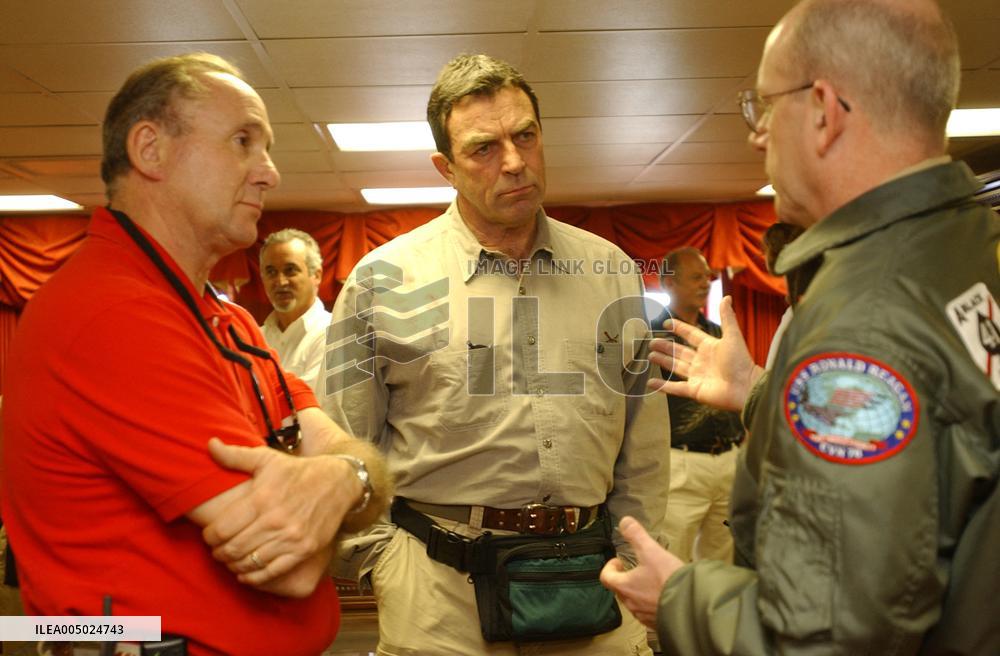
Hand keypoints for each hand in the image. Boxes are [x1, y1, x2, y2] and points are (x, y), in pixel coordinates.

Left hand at [202, 438, 360, 586]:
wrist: (338, 482)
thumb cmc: (297, 471)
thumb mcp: (266, 458)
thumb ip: (235, 455)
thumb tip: (210, 444)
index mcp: (262, 498)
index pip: (222, 529)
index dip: (209, 536)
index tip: (208, 535)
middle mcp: (275, 520)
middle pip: (233, 548)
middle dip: (218, 552)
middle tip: (216, 550)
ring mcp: (291, 537)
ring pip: (250, 562)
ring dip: (233, 565)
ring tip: (230, 559)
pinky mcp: (304, 549)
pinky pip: (271, 572)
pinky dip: (253, 577)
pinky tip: (245, 573)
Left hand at [600, 516, 683, 627]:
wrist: (691, 605)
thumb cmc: (667, 578)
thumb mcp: (651, 551)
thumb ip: (636, 535)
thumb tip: (624, 521)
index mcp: (625, 586)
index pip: (605, 577)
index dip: (610, 567)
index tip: (619, 561)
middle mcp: (631, 604)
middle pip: (619, 590)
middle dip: (624, 578)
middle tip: (633, 569)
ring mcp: (644, 616)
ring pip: (633, 602)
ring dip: (637, 592)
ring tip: (650, 581)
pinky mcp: (657, 623)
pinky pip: (648, 613)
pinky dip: (650, 603)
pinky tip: (663, 596)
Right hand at [647, 295, 762, 411]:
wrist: (745, 387)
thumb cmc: (741, 362)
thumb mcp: (732, 336)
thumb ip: (727, 317)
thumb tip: (727, 297)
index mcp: (710, 347)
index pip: (691, 335)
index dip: (679, 328)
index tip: (666, 323)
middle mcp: (702, 361)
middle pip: (680, 351)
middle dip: (666, 346)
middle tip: (652, 342)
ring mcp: (697, 376)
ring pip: (676, 367)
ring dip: (663, 361)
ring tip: (650, 355)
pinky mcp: (694, 390)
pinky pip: (675, 388)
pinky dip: (663, 386)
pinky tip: (651, 382)